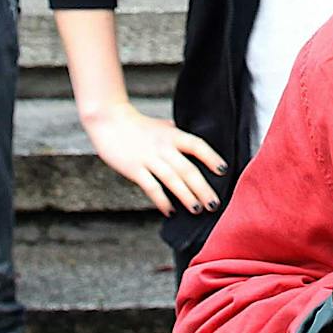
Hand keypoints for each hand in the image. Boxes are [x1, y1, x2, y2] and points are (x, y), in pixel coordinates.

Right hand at [81, 101, 226, 216]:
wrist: (110, 121)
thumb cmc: (136, 125)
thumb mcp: (161, 127)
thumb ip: (176, 136)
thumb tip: (190, 145)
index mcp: (173, 135)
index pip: (198, 146)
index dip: (211, 158)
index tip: (223, 170)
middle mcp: (164, 147)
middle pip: (188, 169)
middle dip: (203, 188)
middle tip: (214, 203)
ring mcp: (149, 159)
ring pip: (173, 180)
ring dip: (186, 196)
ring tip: (197, 209)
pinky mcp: (134, 169)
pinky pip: (151, 187)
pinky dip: (162, 201)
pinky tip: (170, 211)